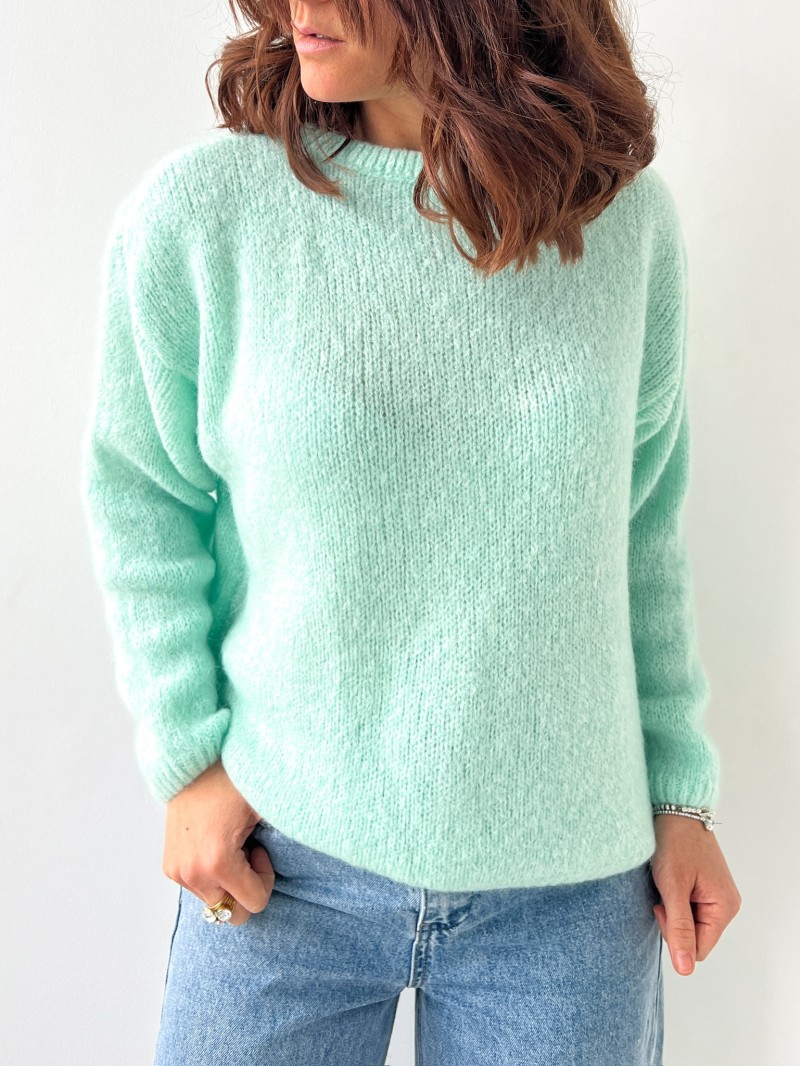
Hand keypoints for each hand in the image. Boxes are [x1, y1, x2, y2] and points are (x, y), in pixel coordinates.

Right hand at [162, 758, 273, 925]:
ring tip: (230, 842)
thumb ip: (280, 843)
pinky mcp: (169, 865)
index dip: (265, 878)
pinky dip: (213, 874)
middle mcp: (191, 873)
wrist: (195, 756)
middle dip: (245, 886)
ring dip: (229, 880)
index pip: (254, 905)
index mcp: (217, 862)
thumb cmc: (235, 778)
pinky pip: (200, 887)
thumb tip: (309, 852)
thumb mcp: (265, 809)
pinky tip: (215, 842)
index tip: (260, 847)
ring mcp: (176, 871)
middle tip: (247, 849)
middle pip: (231, 913)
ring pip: (215, 901)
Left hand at [650, 813, 741, 975]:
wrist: (674, 808)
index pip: (697, 949)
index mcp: (724, 908)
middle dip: (673, 922)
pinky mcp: (704, 887)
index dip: (675, 935)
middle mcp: (725, 904)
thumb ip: (679, 928)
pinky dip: (674, 899)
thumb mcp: (673, 887)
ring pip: (689, 923)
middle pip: (694, 937)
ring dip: (672, 909)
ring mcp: (715, 895)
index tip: (662, 906)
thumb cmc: (674, 842)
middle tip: (662, 893)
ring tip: (666, 883)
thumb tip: (685, 969)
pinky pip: (688, 908)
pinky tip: (669, 880)